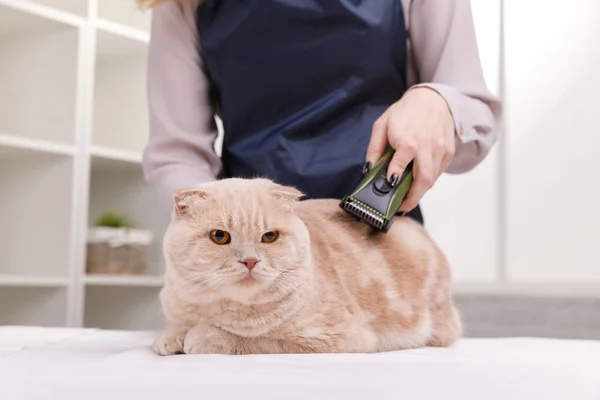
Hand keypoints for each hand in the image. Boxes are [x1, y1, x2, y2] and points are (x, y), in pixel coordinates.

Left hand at [365, 87, 455, 211]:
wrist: (432, 98)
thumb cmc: (405, 111)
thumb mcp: (382, 125)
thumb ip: (374, 148)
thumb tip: (369, 169)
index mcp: (408, 141)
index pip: (399, 168)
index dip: (393, 183)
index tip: (387, 192)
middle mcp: (427, 147)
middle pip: (422, 181)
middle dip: (412, 198)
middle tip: (401, 206)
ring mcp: (440, 150)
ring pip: (432, 180)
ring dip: (420, 192)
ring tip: (408, 198)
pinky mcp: (449, 152)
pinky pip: (439, 173)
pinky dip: (429, 180)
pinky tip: (419, 182)